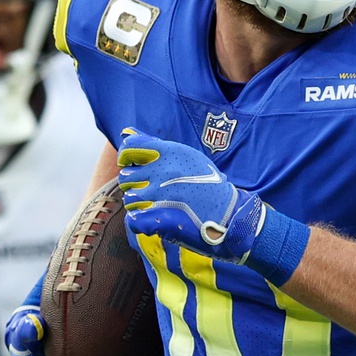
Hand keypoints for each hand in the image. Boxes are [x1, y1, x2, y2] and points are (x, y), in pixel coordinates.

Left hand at [117, 130, 266, 261]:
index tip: (134, 166)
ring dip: (139, 204)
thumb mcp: (186, 156)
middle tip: (152, 192)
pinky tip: (154, 221)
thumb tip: (125, 132)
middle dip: (135, 185)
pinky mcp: (159, 219)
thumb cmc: (208, 184)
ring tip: (157, 207)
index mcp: (170, 153)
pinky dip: (140, 222)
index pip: (129, 148)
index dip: (126, 158)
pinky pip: (133, 219)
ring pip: (130, 199)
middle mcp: (163, 171)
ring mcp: (160, 196)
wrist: (230, 215)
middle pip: (126, 177)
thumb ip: (153, 144)